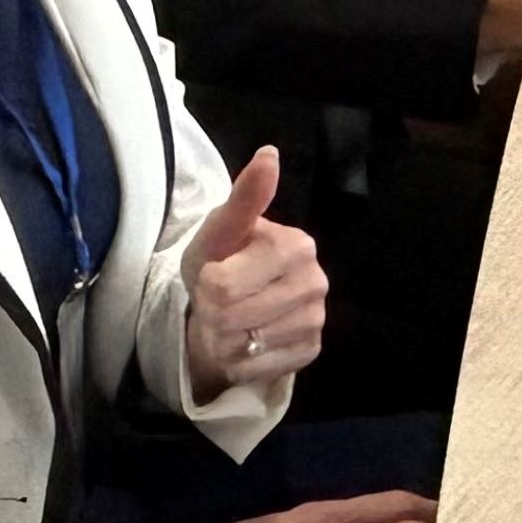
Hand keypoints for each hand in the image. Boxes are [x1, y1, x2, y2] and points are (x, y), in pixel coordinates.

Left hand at [181, 146, 323, 401]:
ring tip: (230, 324)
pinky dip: (240, 363)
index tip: (211, 278)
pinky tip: (246, 344)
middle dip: (211, 315)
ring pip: (244, 346)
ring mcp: (317, 319)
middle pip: (231, 317)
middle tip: (217, 305)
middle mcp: (316, 282)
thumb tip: (269, 153)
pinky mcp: (311, 351)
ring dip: (223, 341)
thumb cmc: (222, 260)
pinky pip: (259, 369)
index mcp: (297, 245)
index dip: (204, 287)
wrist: (229, 304)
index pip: (224, 286)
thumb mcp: (221, 230)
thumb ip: (245, 197)